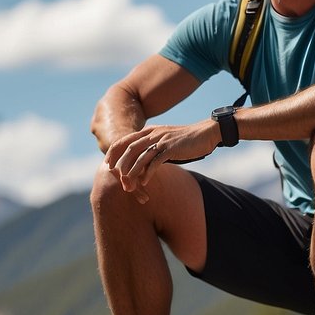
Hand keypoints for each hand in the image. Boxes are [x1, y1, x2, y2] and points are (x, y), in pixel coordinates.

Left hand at [104, 121, 219, 202]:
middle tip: (113, 176)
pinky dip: (148, 173)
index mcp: (150, 131)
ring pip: (140, 156)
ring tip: (127, 183)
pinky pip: (155, 162)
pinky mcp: (171, 148)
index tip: (107, 163)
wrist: (207, 133)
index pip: (126, 140)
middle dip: (120, 163)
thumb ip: (155, 148)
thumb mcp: (167, 141)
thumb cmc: (187, 140)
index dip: (114, 151)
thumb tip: (144, 161)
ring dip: (132, 171)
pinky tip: (144, 182)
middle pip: (129, 148)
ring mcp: (162, 140)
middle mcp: (153, 133)